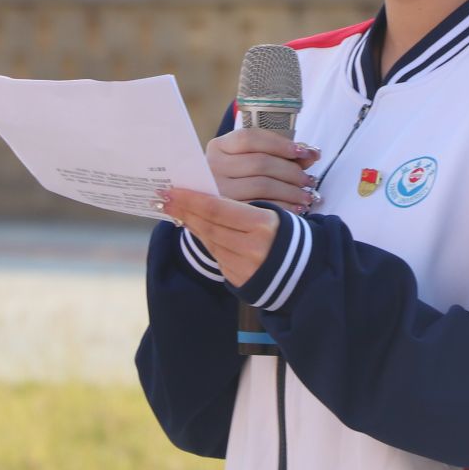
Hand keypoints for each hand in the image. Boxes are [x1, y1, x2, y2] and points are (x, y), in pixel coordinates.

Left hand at [160, 185, 282, 290]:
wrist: (305, 270)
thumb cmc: (288, 232)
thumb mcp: (272, 212)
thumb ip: (240, 207)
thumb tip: (203, 195)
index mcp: (264, 225)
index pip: (218, 209)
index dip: (191, 199)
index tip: (171, 190)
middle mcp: (252, 248)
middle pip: (208, 226)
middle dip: (184, 210)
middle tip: (163, 197)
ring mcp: (244, 267)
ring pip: (209, 240)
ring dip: (190, 223)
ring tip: (175, 209)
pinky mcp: (238, 279)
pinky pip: (216, 254)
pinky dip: (204, 238)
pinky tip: (195, 226)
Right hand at [207, 126, 321, 211]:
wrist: (215, 209)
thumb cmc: (241, 178)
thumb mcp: (256, 158)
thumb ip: (283, 153)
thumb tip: (313, 153)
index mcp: (218, 147)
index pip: (250, 138)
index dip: (279, 143)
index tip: (303, 152)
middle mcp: (213, 167)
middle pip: (260, 163)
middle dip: (291, 171)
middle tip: (309, 180)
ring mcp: (218, 191)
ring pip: (262, 185)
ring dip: (291, 190)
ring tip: (307, 195)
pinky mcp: (227, 213)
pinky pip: (261, 206)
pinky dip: (284, 207)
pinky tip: (297, 208)